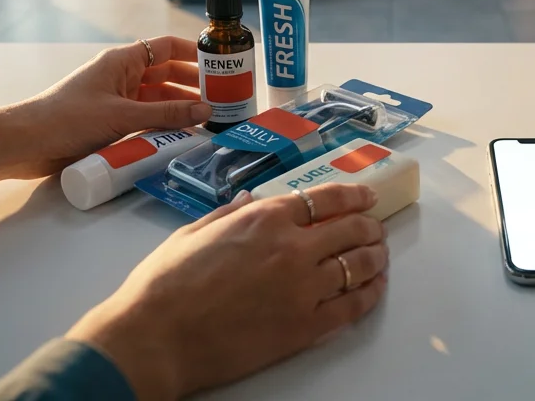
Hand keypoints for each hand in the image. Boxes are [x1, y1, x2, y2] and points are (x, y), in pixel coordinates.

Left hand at [10, 36, 211, 177]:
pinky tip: (182, 136)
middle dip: (194, 84)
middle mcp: (122, 77)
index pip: (166, 47)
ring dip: (181, 108)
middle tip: (224, 98)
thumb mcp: (122, 116)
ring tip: (210, 120)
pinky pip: (145, 119)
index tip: (221, 62)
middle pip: (166, 74)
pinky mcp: (110, 123)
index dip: (193, 52)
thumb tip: (206, 111)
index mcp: (123, 61)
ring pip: (158, 99)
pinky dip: (164, 125)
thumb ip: (165, 114)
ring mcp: (116, 100)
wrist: (25, 143)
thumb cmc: (67, 119)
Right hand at [68, 184, 389, 399]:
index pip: (325, 199)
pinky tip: (372, 291)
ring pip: (358, 266)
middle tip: (375, 229)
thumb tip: (248, 199)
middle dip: (369, 227)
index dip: (353, 196)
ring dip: (375, 258)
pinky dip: (369, 296)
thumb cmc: (164, 285)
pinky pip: (352, 307)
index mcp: (265, 219)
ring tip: (379, 257)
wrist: (156, 337)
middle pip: (351, 229)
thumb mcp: (193, 232)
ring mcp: (303, 288)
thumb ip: (228, 213)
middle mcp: (292, 248)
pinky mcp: (305, 326)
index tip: (365, 198)